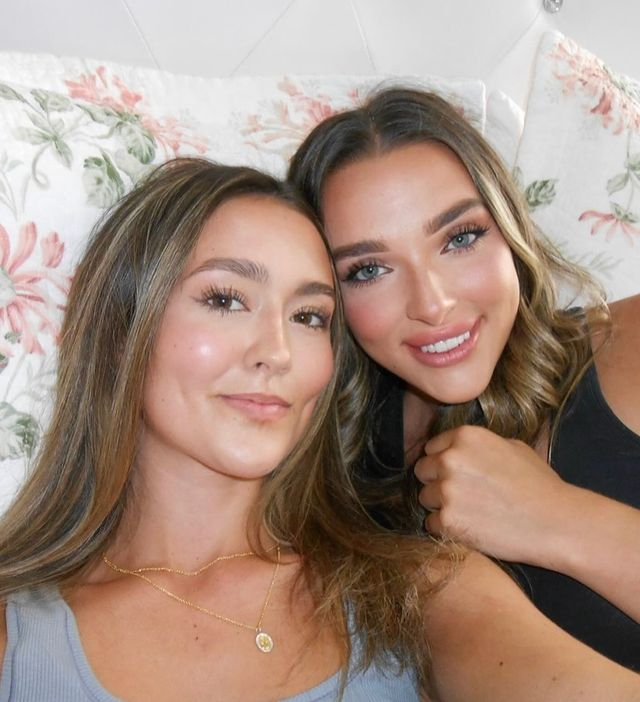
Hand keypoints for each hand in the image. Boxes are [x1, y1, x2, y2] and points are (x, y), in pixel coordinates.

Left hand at [415, 425, 567, 563]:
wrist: (557, 522)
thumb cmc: (540, 484)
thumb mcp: (512, 447)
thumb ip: (479, 446)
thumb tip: (459, 449)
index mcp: (465, 437)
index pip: (432, 448)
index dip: (443, 462)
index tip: (458, 474)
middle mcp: (450, 459)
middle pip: (423, 471)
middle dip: (437, 482)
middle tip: (462, 495)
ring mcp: (447, 491)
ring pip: (424, 498)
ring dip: (440, 506)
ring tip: (470, 513)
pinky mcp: (447, 521)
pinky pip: (431, 524)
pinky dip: (446, 528)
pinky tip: (470, 528)